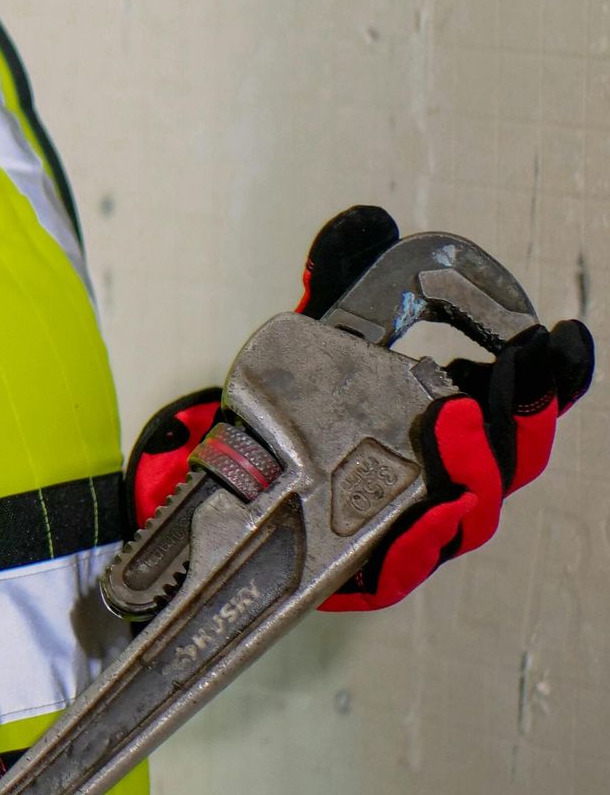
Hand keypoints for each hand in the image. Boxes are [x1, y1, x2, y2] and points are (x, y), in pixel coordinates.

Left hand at [124, 207, 594, 615]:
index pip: (519, 403)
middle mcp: (448, 479)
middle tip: (525, 372)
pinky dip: (426, 536)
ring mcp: (415, 529)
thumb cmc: (297, 418)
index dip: (553, 376)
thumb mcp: (314, 343)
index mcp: (452, 425)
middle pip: (513, 459)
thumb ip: (343, 286)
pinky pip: (408, 563)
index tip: (565, 338)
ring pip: (472, 513)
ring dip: (478, 467)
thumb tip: (369, 221)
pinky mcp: (371, 573)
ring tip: (460, 418)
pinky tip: (433, 506)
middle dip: (527, 416)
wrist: (229, 490)